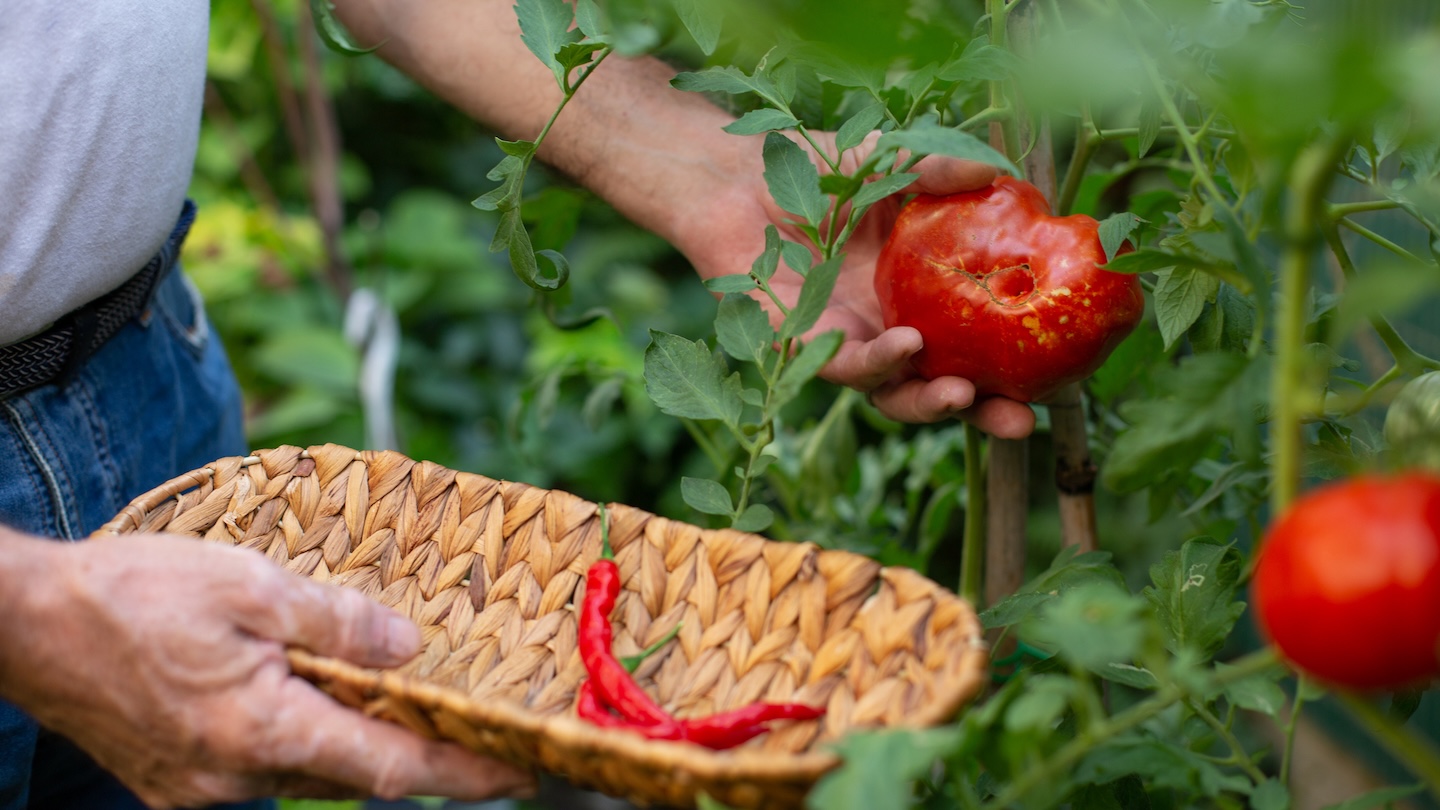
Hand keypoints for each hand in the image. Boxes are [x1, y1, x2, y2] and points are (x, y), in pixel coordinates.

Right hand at [0, 533, 532, 808]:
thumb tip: (410, 649)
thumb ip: (339, 622)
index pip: (392, 768)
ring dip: (355, 741)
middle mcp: (236, 777)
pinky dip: (302, 738)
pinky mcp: (179, 783)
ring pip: (309, 771)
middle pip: (354, 774)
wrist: (27, 625)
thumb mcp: (250, 586)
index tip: (523, 774)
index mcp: (263, 731)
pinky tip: (309, 697)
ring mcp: (203, 789)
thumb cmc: (130, 595)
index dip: (465, 774)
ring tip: (396, 699)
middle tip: (472, 724)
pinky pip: (264, 767)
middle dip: (415, 752)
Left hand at [678, 131, 1035, 438]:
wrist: (740, 180)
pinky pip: (846, 366)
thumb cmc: (820, 174)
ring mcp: (849, 343)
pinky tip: (905, 345)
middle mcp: (891, 331)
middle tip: (1022, 423)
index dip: (1015, 367)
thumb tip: (998, 171)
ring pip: (894, 394)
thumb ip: (938, 169)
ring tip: (963, 396)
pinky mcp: (804, 345)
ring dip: (929, 402)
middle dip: (982, 413)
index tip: (1064, 378)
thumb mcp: (891, 163)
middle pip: (942, 388)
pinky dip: (878, 361)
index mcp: (924, 299)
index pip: (977, 346)